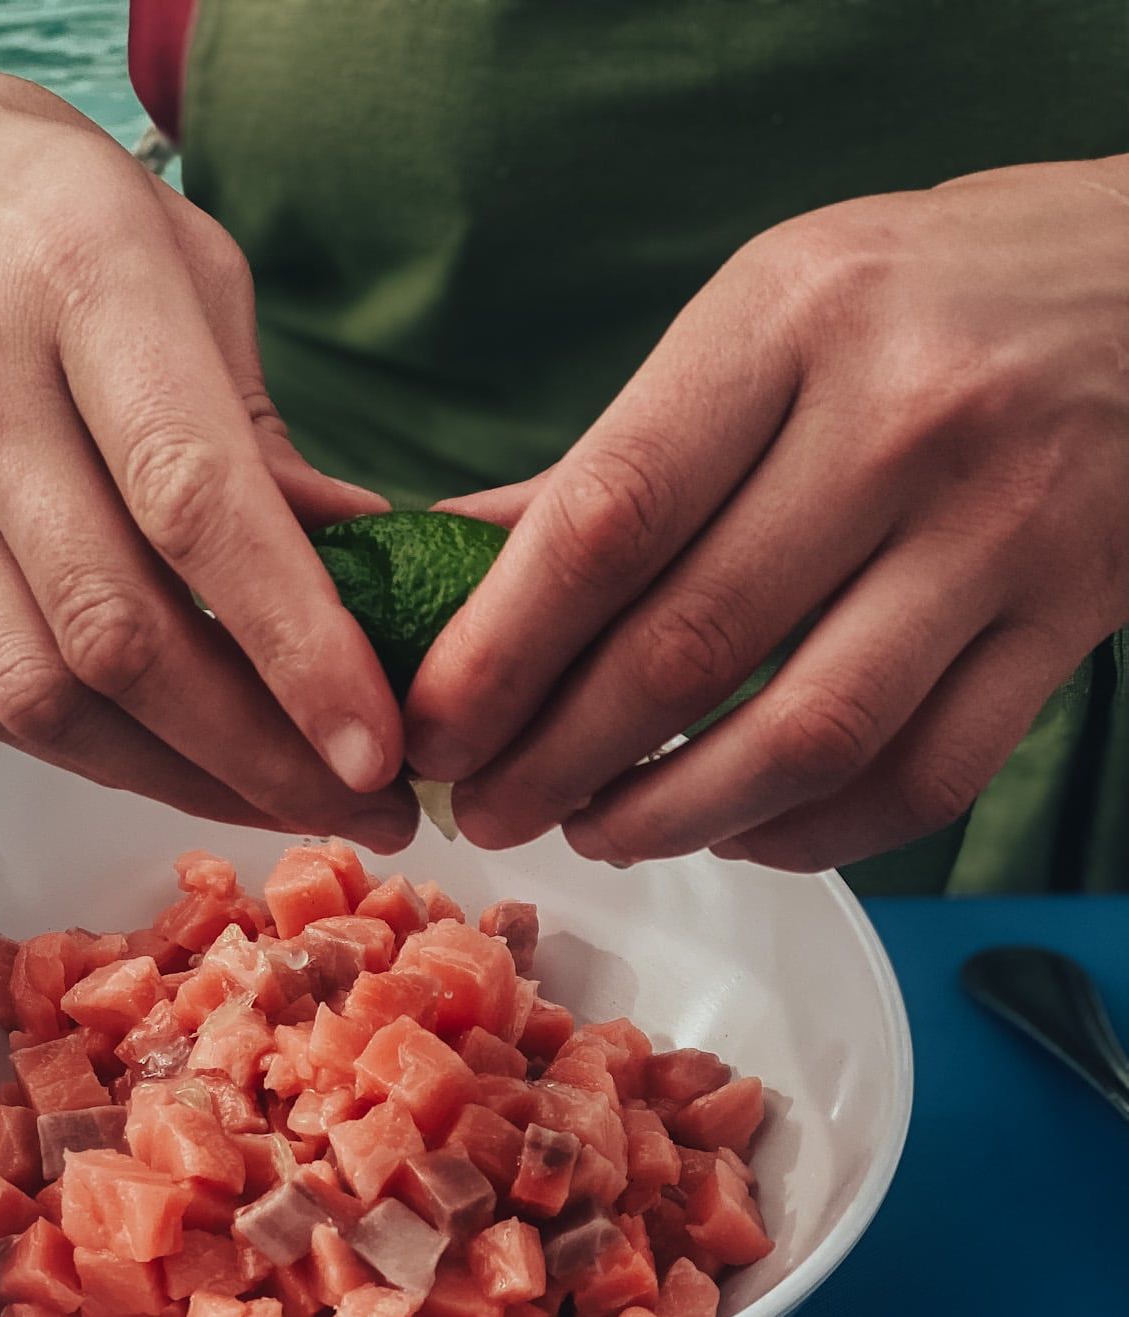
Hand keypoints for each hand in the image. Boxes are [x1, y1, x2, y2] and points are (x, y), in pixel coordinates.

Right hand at [0, 34, 411, 847]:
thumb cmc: (38, 206)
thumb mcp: (181, 257)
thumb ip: (263, 429)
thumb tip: (370, 574)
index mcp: (83, 278)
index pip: (193, 500)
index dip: (294, 643)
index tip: (378, 744)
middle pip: (119, 628)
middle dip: (259, 751)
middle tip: (373, 808)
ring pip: (48, 689)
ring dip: (187, 777)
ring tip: (297, 807)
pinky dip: (105, 756)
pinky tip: (193, 770)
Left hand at [407, 158, 1128, 870]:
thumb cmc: (925, 299)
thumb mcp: (765, 317)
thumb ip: (618, 456)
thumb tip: (449, 565)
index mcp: (791, 320)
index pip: (608, 517)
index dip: (501, 651)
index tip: (435, 728)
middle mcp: (903, 418)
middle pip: (689, 645)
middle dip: (559, 760)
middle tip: (492, 809)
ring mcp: (1002, 526)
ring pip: (806, 737)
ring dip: (675, 817)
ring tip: (602, 831)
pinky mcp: (1075, 618)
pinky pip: (922, 779)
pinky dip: (812, 834)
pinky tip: (742, 832)